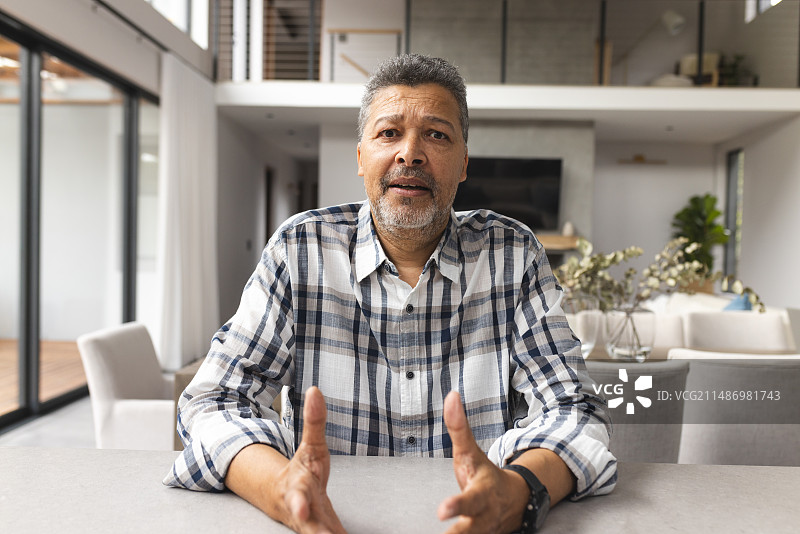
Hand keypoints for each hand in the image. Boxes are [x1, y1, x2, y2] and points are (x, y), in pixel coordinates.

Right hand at [279, 386, 345, 533]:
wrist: (286, 499)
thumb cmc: (302, 471)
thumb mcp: (310, 445)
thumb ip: (314, 421)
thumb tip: (315, 390)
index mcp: (298, 488)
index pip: (297, 496)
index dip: (299, 504)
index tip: (301, 510)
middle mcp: (304, 513)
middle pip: (308, 527)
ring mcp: (314, 527)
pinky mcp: (325, 533)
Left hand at [437, 391, 528, 533]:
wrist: (515, 500)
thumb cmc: (485, 475)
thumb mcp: (471, 451)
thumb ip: (458, 427)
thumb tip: (451, 396)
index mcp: (483, 491)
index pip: (470, 498)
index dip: (456, 505)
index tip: (441, 511)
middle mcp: (484, 515)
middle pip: (473, 527)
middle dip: (459, 533)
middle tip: (445, 533)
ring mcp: (484, 530)